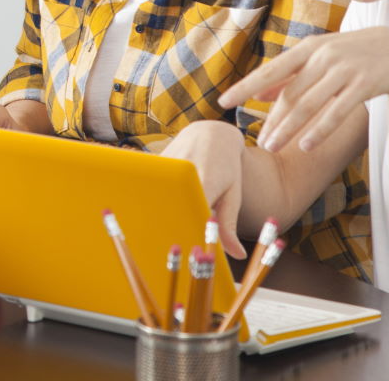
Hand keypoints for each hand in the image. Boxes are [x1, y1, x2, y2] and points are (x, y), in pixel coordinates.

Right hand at [162, 121, 247, 258]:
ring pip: (156, 195)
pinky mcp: (154, 161)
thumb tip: (237, 255)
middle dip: (169, 225)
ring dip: (158, 210)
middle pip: (170, 207)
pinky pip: (151, 184)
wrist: (212, 133)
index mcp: (205, 181)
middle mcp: (182, 170)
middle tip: (168, 244)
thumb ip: (229, 225)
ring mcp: (166, 162)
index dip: (188, 233)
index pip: (193, 215)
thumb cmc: (227, 167)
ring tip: (158, 224)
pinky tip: (153, 204)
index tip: (186, 249)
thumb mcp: (233, 195)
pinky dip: (152, 196)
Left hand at [219, 28, 388, 153]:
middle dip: (272, 120)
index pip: (270, 70)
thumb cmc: (351, 55)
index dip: (246, 86)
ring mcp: (344, 70)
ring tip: (272, 146)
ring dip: (289, 128)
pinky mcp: (364, 84)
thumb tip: (259, 93)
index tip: (224, 101)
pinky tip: (304, 146)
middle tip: (259, 142)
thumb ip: (290, 75)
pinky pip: (337, 111)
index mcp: (307, 49)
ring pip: (309, 104)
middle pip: (290, 94)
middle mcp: (322, 57)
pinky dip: (320, 130)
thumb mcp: (318, 57)